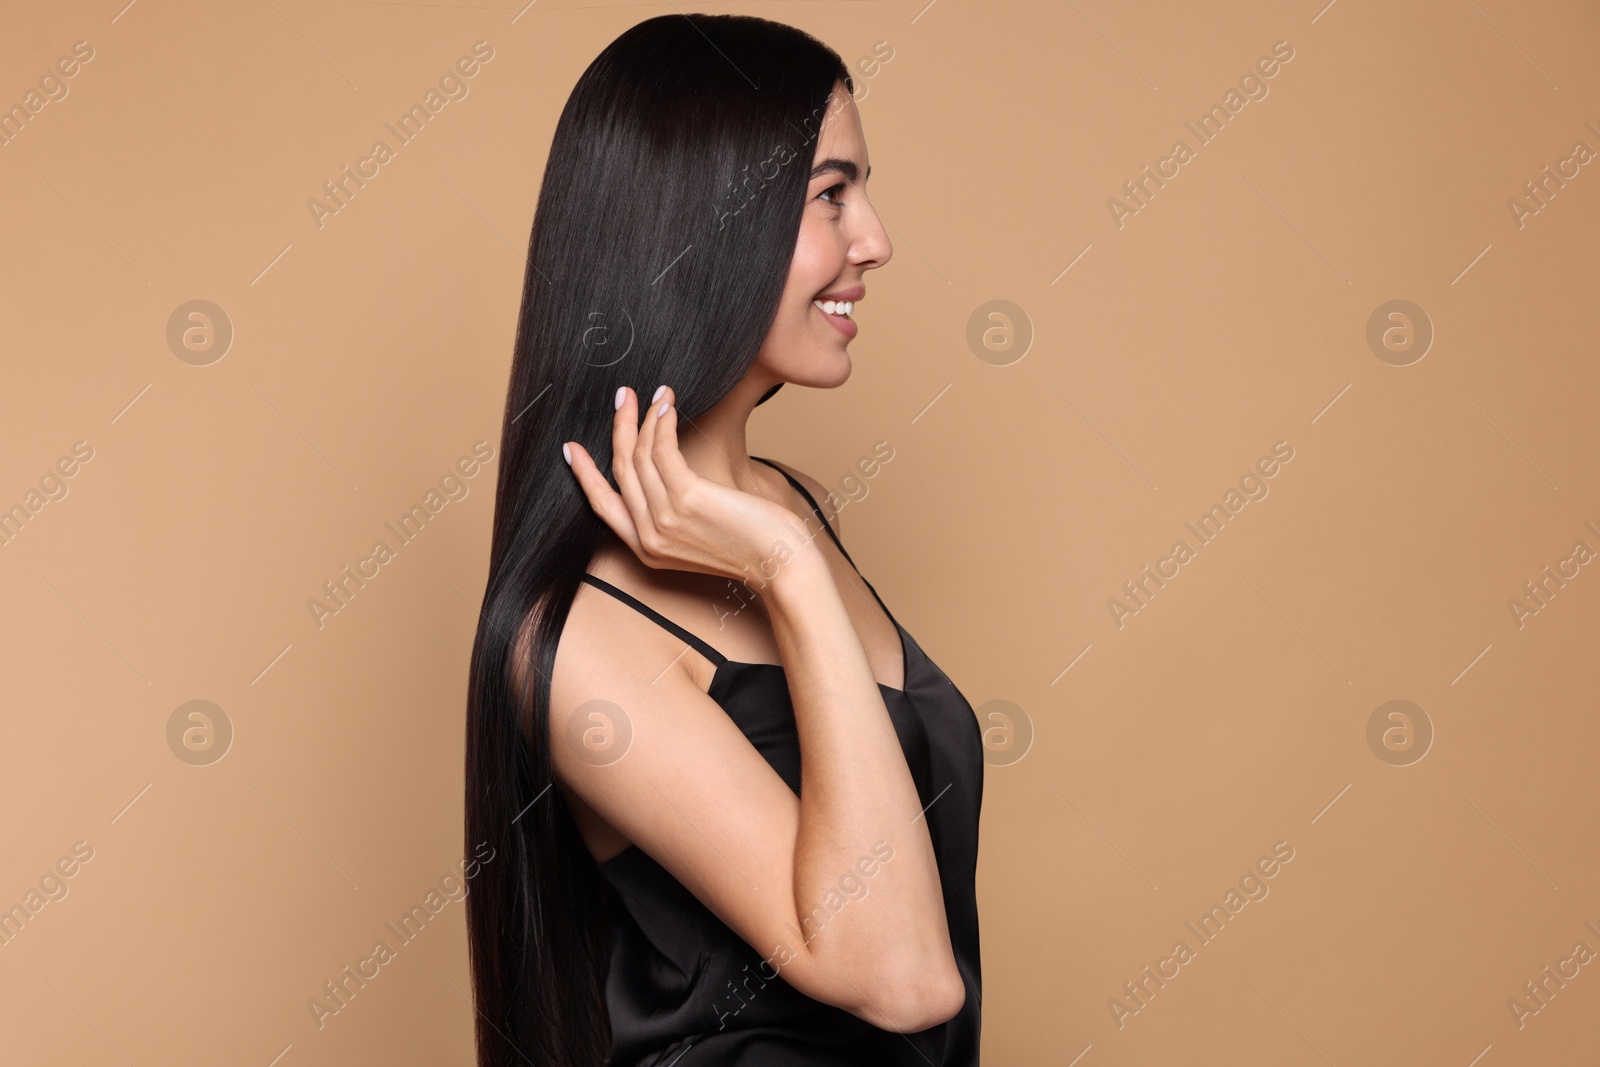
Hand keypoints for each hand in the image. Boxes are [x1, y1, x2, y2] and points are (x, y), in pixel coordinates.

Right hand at [563, 386, 812, 582]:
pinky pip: (661, 451)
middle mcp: (648, 538)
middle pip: (619, 470)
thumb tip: (669, 476)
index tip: (572, 448)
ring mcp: (664, 520)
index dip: (585, 474)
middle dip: (618, 427)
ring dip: (644, 417)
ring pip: (639, 456)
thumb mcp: (701, 537)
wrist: (781, 565)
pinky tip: (668, 406)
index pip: (602, 505)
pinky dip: (662, 423)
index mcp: (647, 550)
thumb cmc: (751, 546)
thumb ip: (676, 516)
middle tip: (622, 397)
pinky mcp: (685, 500)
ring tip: (655, 394)